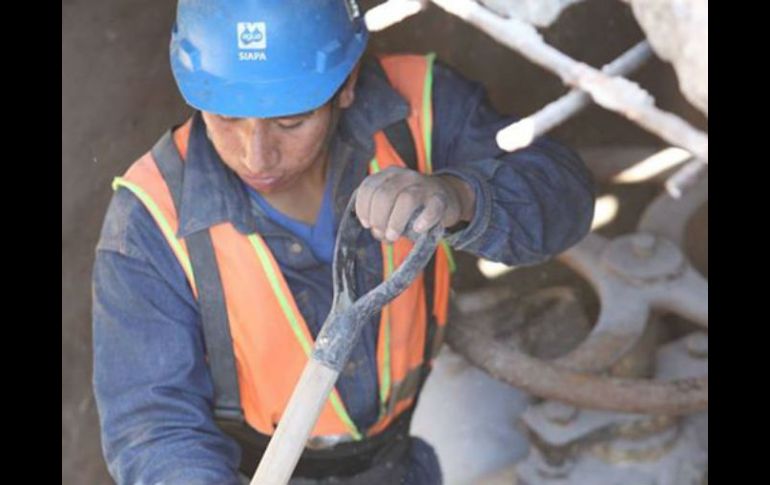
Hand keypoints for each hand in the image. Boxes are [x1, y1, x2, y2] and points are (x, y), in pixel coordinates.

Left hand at [355, 167, 474, 242]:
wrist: (447, 198)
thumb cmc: (413, 206)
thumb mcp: (393, 203)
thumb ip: (381, 216)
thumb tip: (378, 233)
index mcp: (389, 174)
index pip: (369, 186)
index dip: (363, 208)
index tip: (367, 224)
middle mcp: (406, 176)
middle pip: (384, 194)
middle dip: (378, 218)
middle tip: (381, 234)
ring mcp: (424, 185)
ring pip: (406, 199)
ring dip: (395, 221)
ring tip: (393, 236)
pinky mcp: (441, 198)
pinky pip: (432, 208)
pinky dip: (424, 220)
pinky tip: (418, 229)